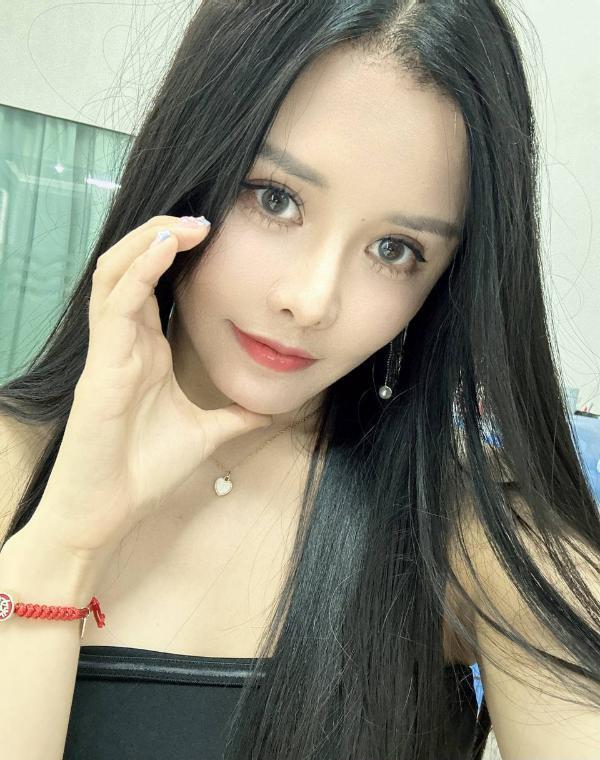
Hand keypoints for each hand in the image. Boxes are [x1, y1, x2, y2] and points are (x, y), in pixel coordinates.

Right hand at [32, 216, 272, 559]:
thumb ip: (234, 414)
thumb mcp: (206, 432)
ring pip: (118, 272)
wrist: (110, 510)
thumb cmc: (145, 469)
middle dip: (162, 234)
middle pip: (134, 266)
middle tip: (203, 217)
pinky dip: (139, 268)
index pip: (156, 285)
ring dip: (149, 240)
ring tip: (187, 222)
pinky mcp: (102, 362)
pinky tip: (164, 246)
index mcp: (146, 350)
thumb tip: (271, 406)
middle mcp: (126, 340)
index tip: (215, 235)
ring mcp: (111, 347)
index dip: (177, 256)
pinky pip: (117, 302)